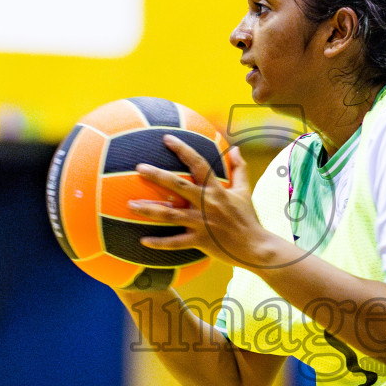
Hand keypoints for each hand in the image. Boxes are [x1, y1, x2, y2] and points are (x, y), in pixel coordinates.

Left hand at [130, 136, 280, 268]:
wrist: (256, 247)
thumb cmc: (249, 218)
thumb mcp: (245, 191)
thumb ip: (239, 168)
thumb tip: (235, 148)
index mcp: (216, 190)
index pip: (198, 164)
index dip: (182, 150)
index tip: (166, 138)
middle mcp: (206, 204)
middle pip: (178, 186)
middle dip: (157, 176)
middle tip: (139, 167)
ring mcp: (201, 223)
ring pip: (170, 215)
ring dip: (149, 209)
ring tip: (130, 205)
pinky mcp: (199, 241)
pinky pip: (175, 243)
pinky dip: (159, 243)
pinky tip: (142, 241)